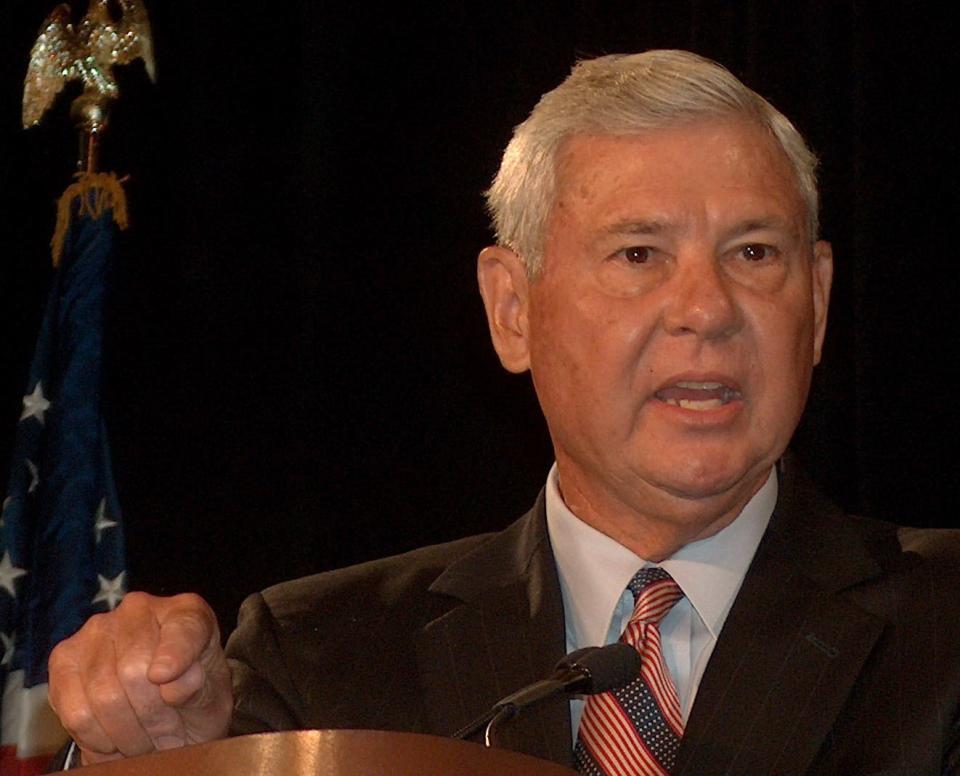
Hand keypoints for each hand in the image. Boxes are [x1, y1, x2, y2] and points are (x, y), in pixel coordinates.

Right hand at [48, 592, 232, 764]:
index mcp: (188, 613)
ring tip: (143, 738)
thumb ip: (197, 690)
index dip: (174, 654)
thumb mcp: (210, 700)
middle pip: (135, 671)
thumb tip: (172, 687)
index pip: (183, 629)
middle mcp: (139, 610)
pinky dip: (96, 737)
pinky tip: (114, 738)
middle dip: (151, 716)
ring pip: (103, 695)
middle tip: (165, 734)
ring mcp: (98, 630)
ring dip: (126, 732)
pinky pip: (76, 711)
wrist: (163, 717)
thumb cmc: (192, 700)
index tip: (164, 676)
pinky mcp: (64, 658)